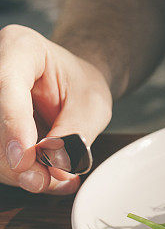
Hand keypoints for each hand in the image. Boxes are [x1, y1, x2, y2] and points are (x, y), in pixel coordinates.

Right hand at [0, 25, 111, 193]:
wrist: (74, 84)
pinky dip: (17, 173)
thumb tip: (54, 165)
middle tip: (43, 181)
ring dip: (16, 172)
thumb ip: (74, 132)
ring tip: (52, 182)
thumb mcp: (92, 104)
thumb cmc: (82, 85)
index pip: (7, 84)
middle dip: (14, 160)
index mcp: (20, 47)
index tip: (24, 159)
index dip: (13, 125)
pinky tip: (45, 180)